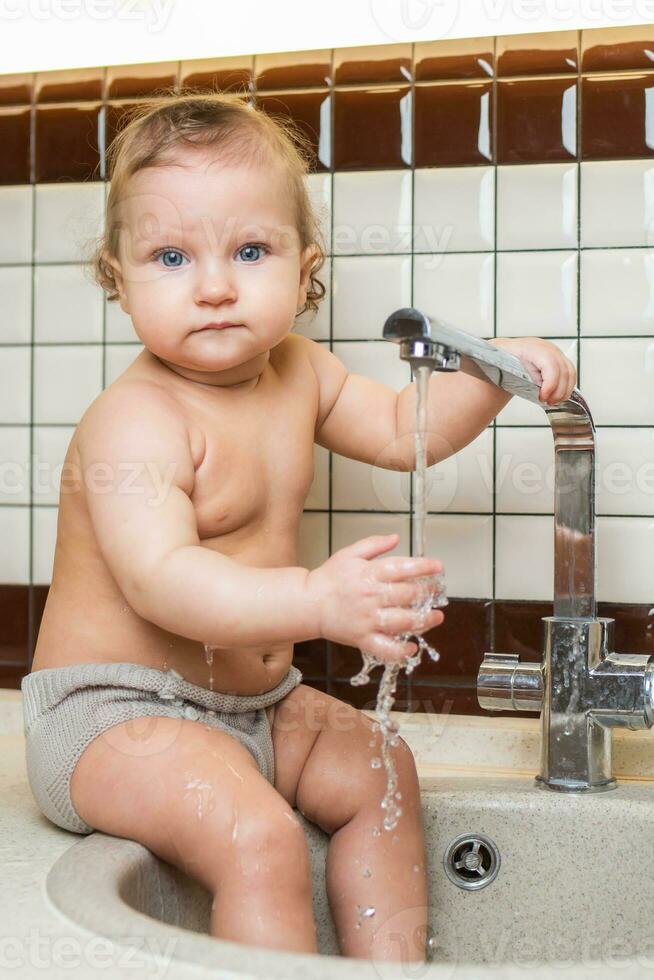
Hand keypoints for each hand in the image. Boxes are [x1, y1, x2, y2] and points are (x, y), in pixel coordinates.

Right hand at [305, 533, 444, 662]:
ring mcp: (368, 620)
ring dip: (424, 620)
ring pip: (402, 621)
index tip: (438, 567)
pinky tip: (412, 647)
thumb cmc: (329, 579)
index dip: (423, 567)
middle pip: (407, 594)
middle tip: (438, 592)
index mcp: (369, 574)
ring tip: (437, 617)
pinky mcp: (362, 639)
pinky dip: (400, 651)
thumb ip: (374, 545)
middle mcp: (371, 596)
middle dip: (428, 593)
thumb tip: (396, 538)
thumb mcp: (349, 554)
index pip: (402, 568)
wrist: (308, 604)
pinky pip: (385, 648)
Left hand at [491, 336, 576, 405]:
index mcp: (528, 347)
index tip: (542, 398)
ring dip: (564, 390)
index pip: (549, 363)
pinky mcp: (559, 359)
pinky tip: (557, 397)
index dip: (551, 383)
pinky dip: (567, 387)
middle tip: (548, 403)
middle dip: (558, 390)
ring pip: (569, 372)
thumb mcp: (495, 364)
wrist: (504, 355)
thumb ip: (498, 370)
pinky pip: (570, 373)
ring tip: (552, 402)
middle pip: (563, 369)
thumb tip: (486, 374)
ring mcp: (554, 352)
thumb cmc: (498, 361)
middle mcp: (545, 347)